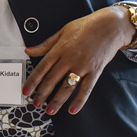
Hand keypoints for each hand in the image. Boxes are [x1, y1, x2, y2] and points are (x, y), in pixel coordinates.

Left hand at [22, 6, 136, 114]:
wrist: (110, 26)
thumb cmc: (86, 27)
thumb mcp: (62, 31)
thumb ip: (46, 44)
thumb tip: (28, 50)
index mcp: (60, 49)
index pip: (42, 68)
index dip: (33, 81)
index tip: (25, 91)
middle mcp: (70, 59)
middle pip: (52, 80)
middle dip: (42, 94)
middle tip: (35, 104)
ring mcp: (83, 66)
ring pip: (67, 87)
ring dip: (57, 101)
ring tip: (50, 111)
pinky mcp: (95, 71)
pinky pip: (86, 89)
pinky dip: (79, 101)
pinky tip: (73, 110)